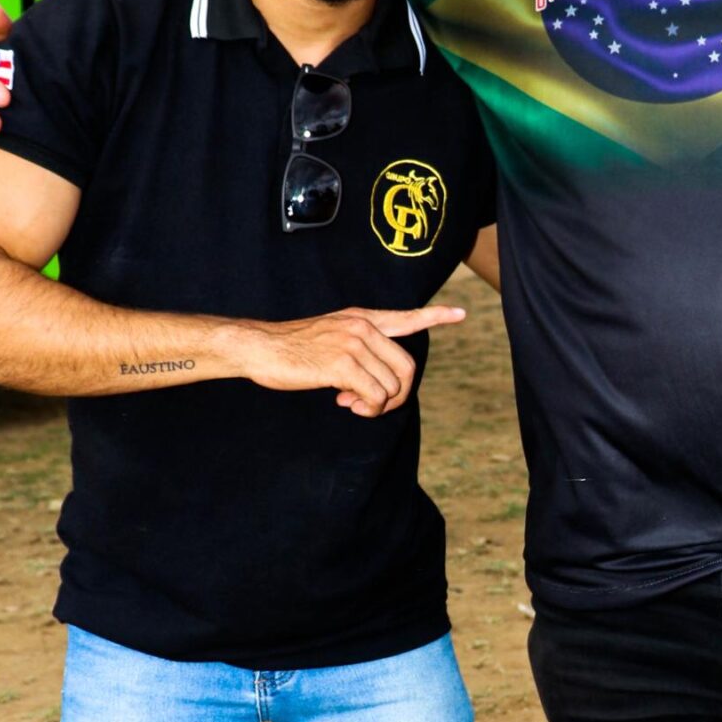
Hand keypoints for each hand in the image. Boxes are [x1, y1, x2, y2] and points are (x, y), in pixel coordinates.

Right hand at [240, 306, 464, 413]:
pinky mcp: (342, 365)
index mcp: (361, 319)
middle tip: (373, 405)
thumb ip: (358, 348)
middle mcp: (363, 328)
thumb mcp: (330, 335)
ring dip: (376, 405)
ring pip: (391, 387)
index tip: (461, 313)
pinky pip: (374, 396)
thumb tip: (377, 382)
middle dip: (397, 395)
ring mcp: (353, 344)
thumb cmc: (292, 348)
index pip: (406, 317)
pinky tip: (347, 404)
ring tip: (351, 403)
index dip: (435, 316)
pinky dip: (367, 409)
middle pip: (407, 369)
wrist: (260, 347)